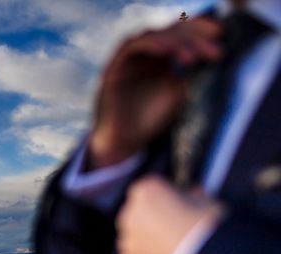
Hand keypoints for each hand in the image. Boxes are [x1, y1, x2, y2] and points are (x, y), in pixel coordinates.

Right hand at [89, 17, 222, 167]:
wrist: (125, 142)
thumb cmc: (151, 121)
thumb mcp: (179, 93)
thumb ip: (193, 73)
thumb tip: (217, 53)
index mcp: (162, 58)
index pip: (182, 33)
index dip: (201, 30)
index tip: (220, 36)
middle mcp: (146, 55)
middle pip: (170, 31)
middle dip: (193, 37)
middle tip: (213, 50)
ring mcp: (130, 59)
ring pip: (153, 35)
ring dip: (174, 41)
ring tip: (191, 57)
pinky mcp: (114, 67)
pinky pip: (131, 46)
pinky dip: (150, 44)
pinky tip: (167, 51)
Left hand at [115, 175, 224, 253]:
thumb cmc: (210, 228)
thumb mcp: (208, 201)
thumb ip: (191, 196)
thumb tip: (191, 196)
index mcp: (145, 191)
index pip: (148, 190)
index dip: (165, 199)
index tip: (178, 208)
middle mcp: (129, 214)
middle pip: (137, 215)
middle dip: (151, 222)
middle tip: (175, 232)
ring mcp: (127, 242)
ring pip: (134, 240)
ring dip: (147, 244)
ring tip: (172, 253)